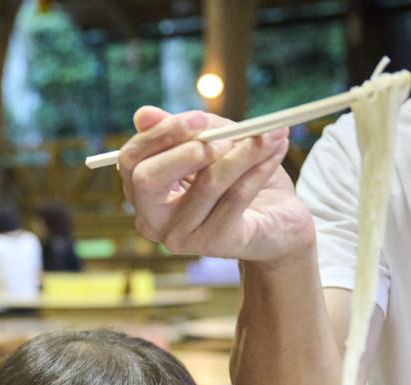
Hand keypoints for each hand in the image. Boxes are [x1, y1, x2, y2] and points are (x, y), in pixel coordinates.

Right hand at [117, 107, 313, 262]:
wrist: (278, 220)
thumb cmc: (239, 178)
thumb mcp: (214, 144)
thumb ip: (185, 130)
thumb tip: (142, 115)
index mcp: (144, 192)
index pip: (131, 160)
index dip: (161, 134)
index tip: (199, 118)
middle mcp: (152, 219)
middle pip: (148, 179)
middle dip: (188, 150)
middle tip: (227, 137)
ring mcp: (180, 236)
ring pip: (207, 183)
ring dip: (245, 151)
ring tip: (271, 134)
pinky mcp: (214, 243)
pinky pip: (237, 197)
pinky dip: (260, 167)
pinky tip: (277, 150)